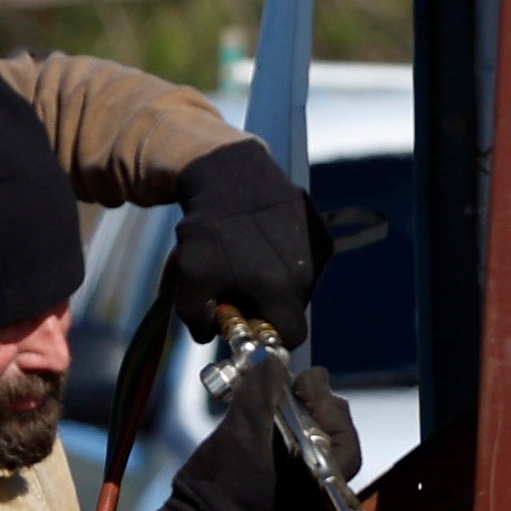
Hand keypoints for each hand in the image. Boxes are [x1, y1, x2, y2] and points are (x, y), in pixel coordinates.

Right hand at [132, 359, 361, 510]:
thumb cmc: (224, 486)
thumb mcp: (244, 430)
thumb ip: (262, 390)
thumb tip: (273, 360)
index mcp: (324, 481)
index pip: (343, 432)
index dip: (325, 401)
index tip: (304, 380)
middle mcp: (322, 487)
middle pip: (331, 432)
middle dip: (312, 403)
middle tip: (289, 385)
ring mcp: (305, 487)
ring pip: (313, 438)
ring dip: (296, 411)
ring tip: (273, 395)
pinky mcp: (287, 485)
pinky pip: (296, 447)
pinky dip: (284, 426)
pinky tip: (265, 412)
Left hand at [163, 141, 330, 348]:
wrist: (230, 173)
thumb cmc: (209, 229)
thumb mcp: (191, 277)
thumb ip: (196, 317)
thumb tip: (207, 335)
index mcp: (280, 290)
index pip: (291, 336)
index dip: (270, 337)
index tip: (251, 324)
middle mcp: (306, 273)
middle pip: (293, 310)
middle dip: (269, 306)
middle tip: (241, 288)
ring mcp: (316, 250)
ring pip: (300, 285)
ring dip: (278, 282)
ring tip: (250, 259)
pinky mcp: (319, 230)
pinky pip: (306, 260)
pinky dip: (287, 259)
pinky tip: (264, 241)